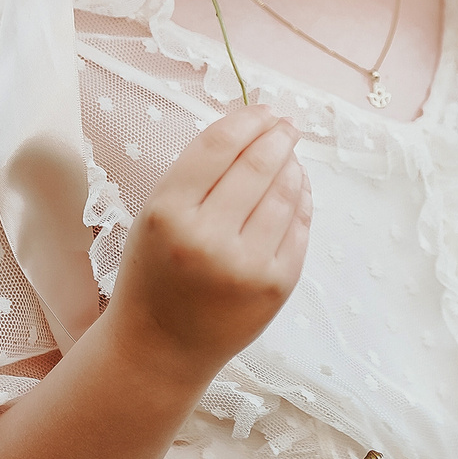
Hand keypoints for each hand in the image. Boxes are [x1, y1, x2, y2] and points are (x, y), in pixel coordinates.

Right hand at [107, 104, 312, 383]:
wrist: (161, 348)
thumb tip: (255, 126)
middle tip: (286, 126)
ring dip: (292, 165)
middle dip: (279, 136)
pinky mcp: (277, 286)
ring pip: (287, 192)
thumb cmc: (156, 272)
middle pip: (259, 164)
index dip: (247, 119)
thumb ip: (199, 174)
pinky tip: (295, 190)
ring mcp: (248, 265)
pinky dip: (301, 199)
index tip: (263, 109)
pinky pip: (300, 226)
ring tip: (288, 157)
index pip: (219, 146)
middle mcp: (208, 239)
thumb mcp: (156, 214)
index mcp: (168, 213)